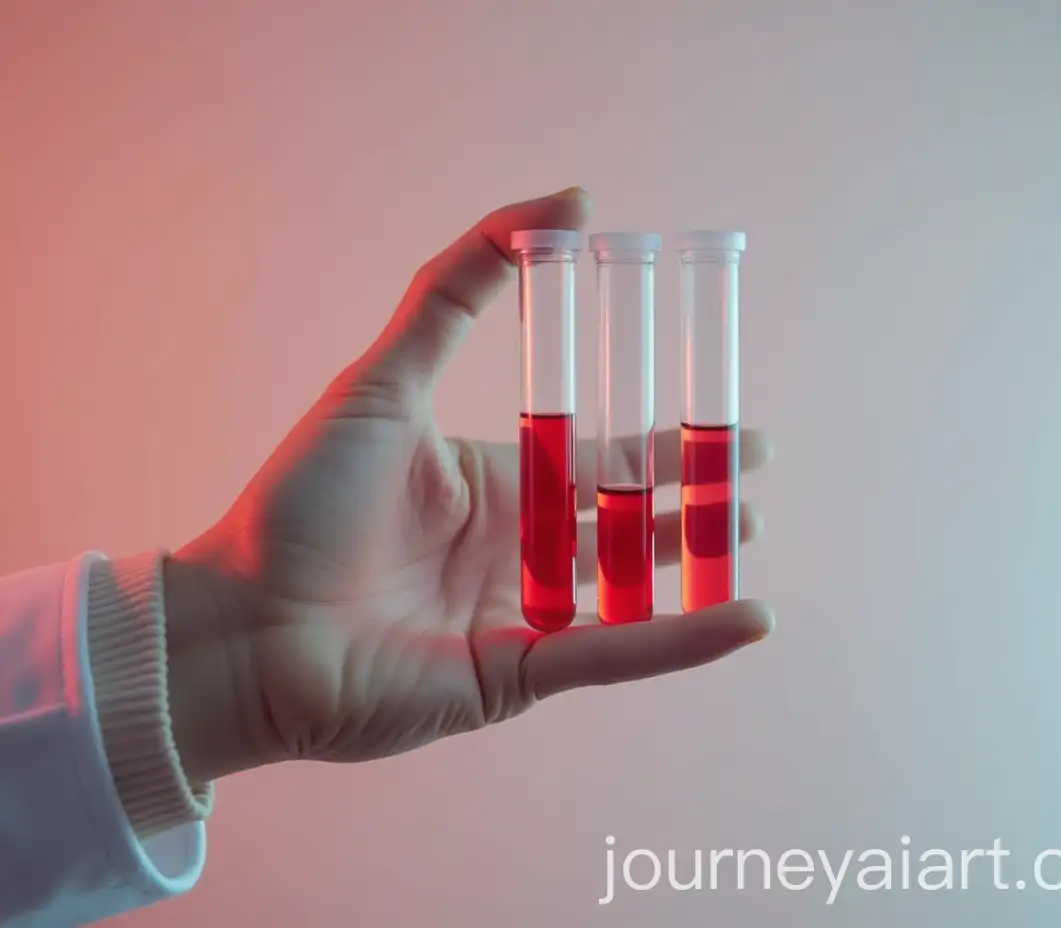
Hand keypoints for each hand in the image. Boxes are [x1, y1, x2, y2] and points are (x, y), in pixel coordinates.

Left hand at [165, 187, 775, 782]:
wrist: (241, 624)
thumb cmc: (305, 499)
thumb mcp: (389, 376)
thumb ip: (460, 287)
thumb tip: (559, 202)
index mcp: (492, 482)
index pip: (594, 454)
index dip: (657, 436)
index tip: (714, 406)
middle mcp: (515, 548)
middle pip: (625, 517)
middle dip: (692, 496)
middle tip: (755, 468)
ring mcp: (522, 614)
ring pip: (633, 585)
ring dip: (696, 559)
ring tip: (749, 523)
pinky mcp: (518, 674)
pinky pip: (617, 654)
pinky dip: (685, 640)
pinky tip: (749, 618)